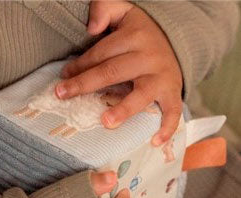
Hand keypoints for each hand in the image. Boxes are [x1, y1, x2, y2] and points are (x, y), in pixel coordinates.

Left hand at [56, 3, 182, 145]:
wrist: (177, 42)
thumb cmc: (141, 33)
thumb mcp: (124, 11)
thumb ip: (104, 9)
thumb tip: (90, 28)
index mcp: (134, 36)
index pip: (101, 52)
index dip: (80, 64)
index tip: (63, 77)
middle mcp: (148, 57)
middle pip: (113, 72)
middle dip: (86, 84)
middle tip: (63, 95)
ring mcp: (161, 78)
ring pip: (140, 95)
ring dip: (123, 110)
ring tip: (106, 122)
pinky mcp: (173, 93)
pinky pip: (173, 112)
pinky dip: (167, 128)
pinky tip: (154, 142)